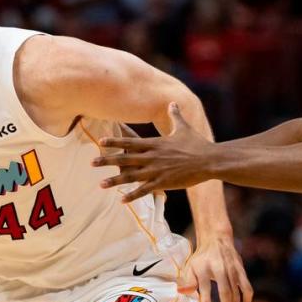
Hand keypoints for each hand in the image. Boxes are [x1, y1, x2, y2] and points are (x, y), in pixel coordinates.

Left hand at [93, 103, 213, 201]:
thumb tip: (173, 102)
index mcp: (155, 144)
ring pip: (131, 176)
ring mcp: (156, 170)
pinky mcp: (164, 183)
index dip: (114, 141)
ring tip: (100, 184)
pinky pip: (144, 190)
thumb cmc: (197, 143)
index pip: (130, 142)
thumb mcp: (184, 128)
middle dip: (107, 161)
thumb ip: (175, 116)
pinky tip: (121, 200)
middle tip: (91, 163)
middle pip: (125, 158)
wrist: (209, 160)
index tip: (100, 141)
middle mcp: (152, 156)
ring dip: (115, 180)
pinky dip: (133, 195)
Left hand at [179, 237, 251, 301]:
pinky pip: (247, 288)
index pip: (205, 283)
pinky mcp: (241, 271)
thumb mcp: (191, 266)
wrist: (217, 239)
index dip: (205, 296)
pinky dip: (247, 301)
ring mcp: (233, 270)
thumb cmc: (201, 258)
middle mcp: (220, 268)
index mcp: (204, 267)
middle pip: (225, 291)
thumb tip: (180, 293)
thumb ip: (188, 281)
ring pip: (237, 292)